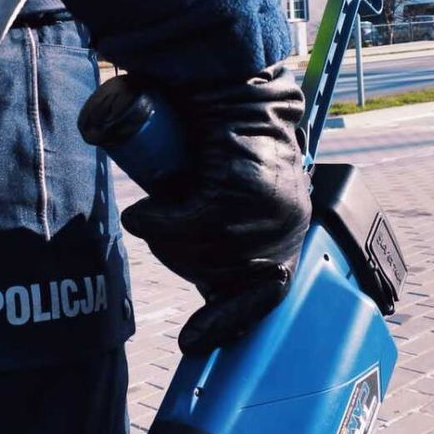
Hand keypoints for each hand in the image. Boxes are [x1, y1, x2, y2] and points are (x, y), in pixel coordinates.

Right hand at [121, 63, 310, 354]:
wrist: (238, 88)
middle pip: (215, 274)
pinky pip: (184, 226)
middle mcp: (285, 229)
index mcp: (290, 235)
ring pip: (196, 251)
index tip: (192, 345)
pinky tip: (143, 213)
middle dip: (181, 258)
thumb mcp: (241, 195)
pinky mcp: (238, 190)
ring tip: (154, 212)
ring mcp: (263, 211)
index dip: (226, 322)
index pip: (265, 296)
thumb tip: (206, 281)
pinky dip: (155, 224)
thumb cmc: (233, 140)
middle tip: (163, 225)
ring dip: (164, 240)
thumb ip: (233, 231)